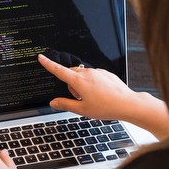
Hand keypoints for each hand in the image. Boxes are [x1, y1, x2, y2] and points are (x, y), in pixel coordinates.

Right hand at [38, 54, 168, 139]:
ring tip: (94, 98)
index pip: (59, 70)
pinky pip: (94, 76)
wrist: (128, 104)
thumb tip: (53, 102)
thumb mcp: (82, 110)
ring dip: (83, 85)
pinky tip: (102, 94)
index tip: (41, 57)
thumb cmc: (106, 107)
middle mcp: (87, 73)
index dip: (48, 64)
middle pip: (71, 75)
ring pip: (83, 76)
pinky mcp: (106, 73)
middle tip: (81, 99)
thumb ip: (65, 104)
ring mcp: (97, 72)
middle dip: (72, 85)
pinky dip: (93, 83)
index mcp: (79, 81)